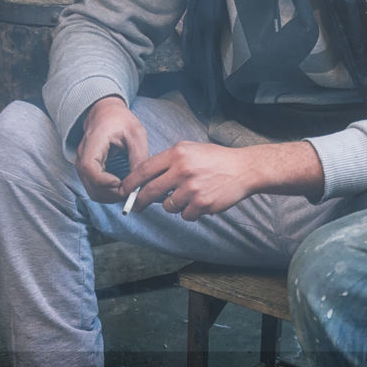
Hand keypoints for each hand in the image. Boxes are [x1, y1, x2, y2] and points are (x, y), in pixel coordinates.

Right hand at [76, 96, 148, 202]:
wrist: (105, 114)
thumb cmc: (120, 121)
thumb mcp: (136, 134)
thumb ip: (139, 158)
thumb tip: (143, 183)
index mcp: (93, 143)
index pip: (90, 168)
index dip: (104, 181)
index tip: (121, 184)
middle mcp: (83, 156)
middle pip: (91, 186)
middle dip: (112, 194)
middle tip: (131, 192)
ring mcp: (82, 166)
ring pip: (93, 191)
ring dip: (111, 196)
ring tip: (128, 190)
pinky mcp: (87, 172)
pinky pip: (95, 189)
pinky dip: (108, 194)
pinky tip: (122, 188)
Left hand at [122, 141, 257, 219]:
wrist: (243, 169)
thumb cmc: (215, 160)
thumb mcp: (190, 150)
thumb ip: (168, 161)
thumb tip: (144, 178)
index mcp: (177, 154)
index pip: (144, 169)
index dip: (130, 182)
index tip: (123, 190)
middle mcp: (182, 170)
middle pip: (150, 191)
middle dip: (139, 201)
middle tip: (136, 206)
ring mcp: (191, 188)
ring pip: (168, 206)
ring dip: (173, 205)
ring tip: (187, 196)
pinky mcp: (201, 204)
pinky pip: (184, 215)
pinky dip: (189, 212)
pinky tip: (200, 202)